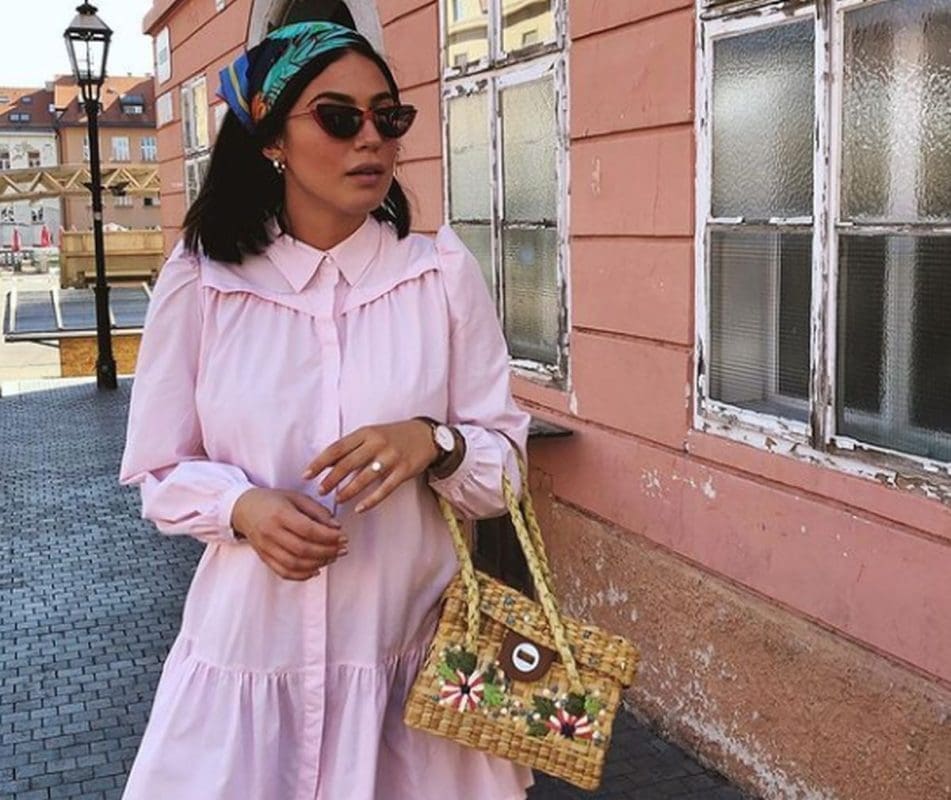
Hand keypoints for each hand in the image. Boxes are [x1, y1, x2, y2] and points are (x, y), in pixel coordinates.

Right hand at [231, 488, 346, 580]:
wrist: (243, 508)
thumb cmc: (273, 501)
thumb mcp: (296, 498)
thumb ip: (318, 512)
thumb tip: (336, 527)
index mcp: (280, 514)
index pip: (308, 530)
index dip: (329, 536)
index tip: (343, 537)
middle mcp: (271, 532)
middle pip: (303, 549)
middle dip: (327, 551)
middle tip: (342, 549)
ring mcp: (266, 547)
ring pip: (294, 564)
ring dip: (318, 563)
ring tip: (332, 557)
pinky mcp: (264, 558)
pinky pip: (284, 572)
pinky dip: (302, 575)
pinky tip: (316, 569)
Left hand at [302, 421, 437, 513]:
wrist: (426, 435)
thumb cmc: (392, 436)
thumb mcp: (370, 435)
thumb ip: (350, 448)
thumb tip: (324, 464)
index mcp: (365, 433)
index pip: (337, 448)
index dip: (319, 462)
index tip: (306, 475)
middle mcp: (377, 443)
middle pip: (348, 463)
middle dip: (331, 479)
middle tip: (320, 491)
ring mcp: (391, 457)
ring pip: (364, 477)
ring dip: (348, 490)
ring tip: (337, 499)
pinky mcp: (404, 470)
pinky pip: (385, 489)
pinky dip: (371, 500)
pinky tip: (359, 508)